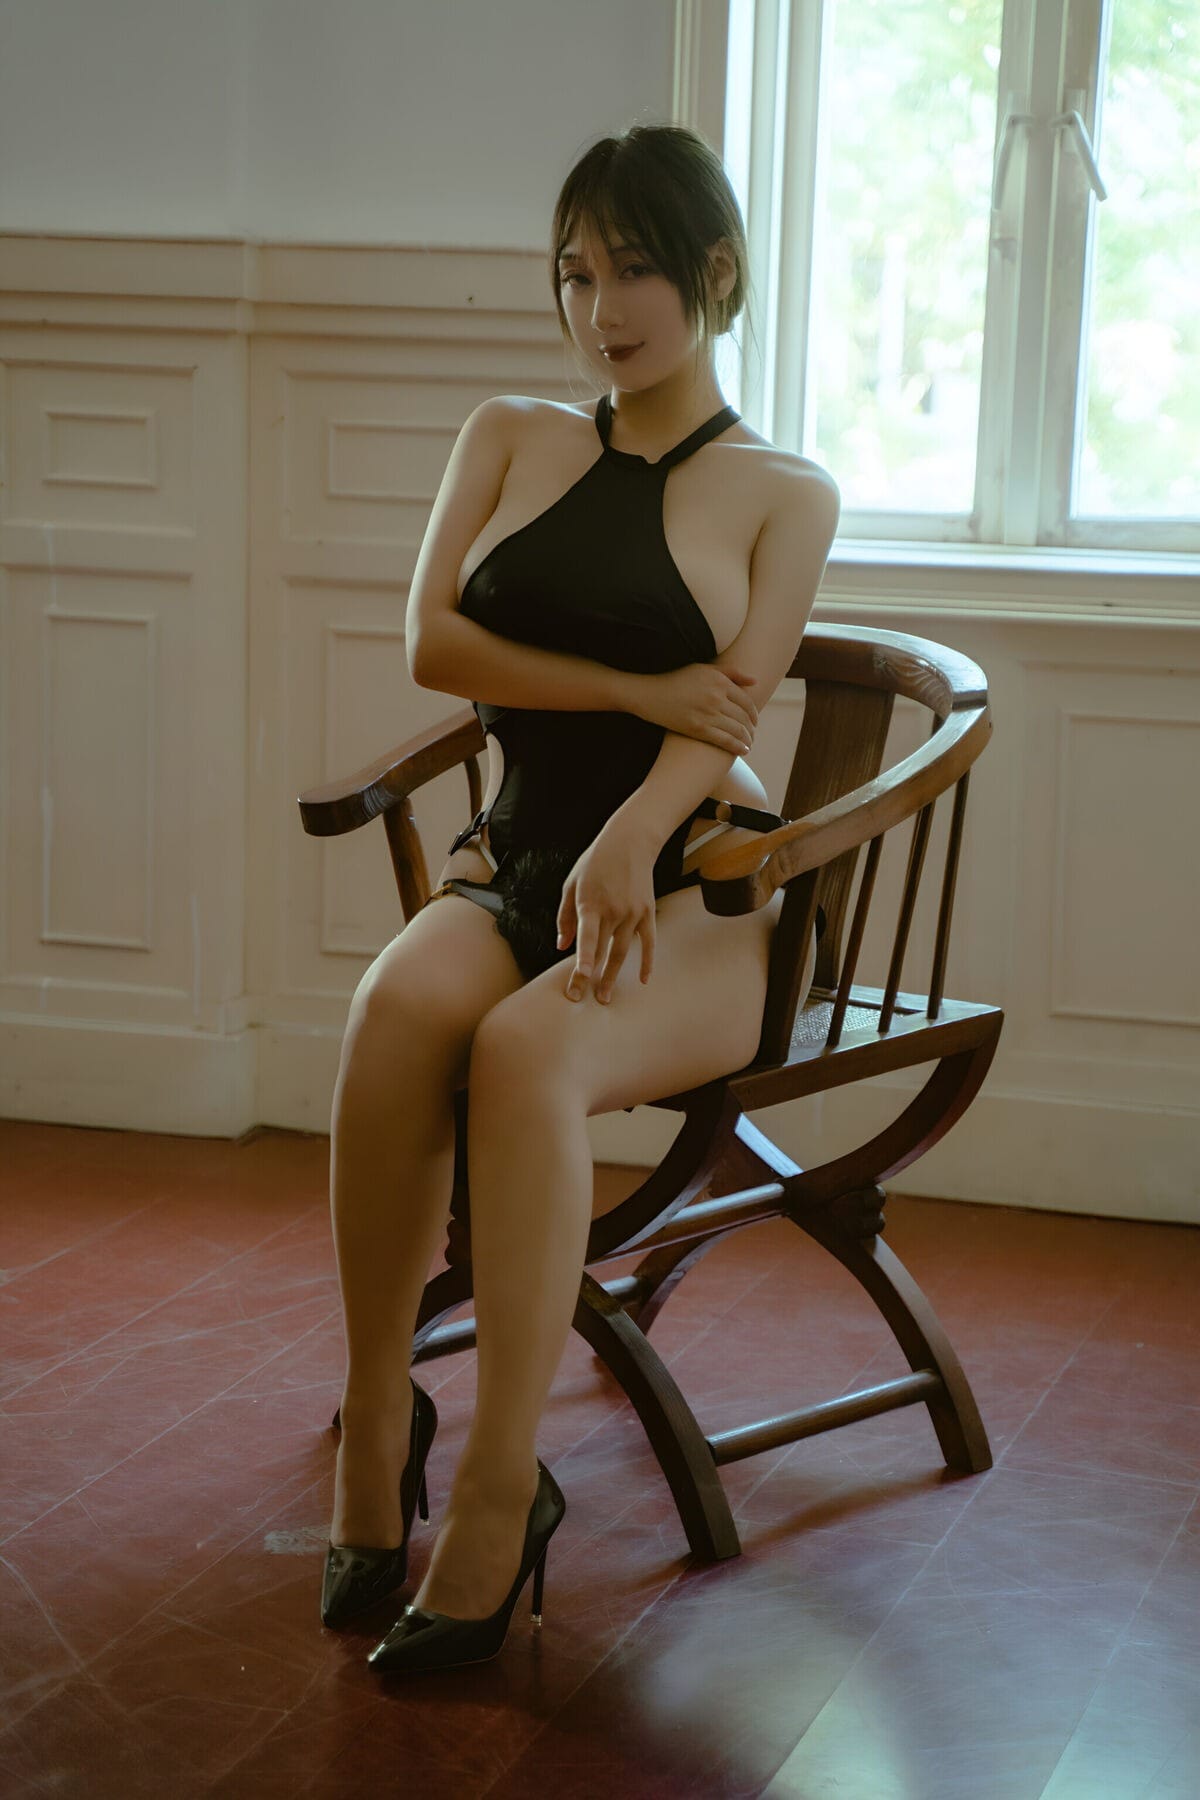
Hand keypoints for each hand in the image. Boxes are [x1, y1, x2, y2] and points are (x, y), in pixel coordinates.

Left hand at [555, 820, 657, 1002]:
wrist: (629, 842)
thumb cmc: (595, 863)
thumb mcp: (571, 884)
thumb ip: (565, 917)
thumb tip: (562, 946)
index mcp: (590, 904)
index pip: (586, 938)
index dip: (582, 960)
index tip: (580, 978)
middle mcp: (613, 911)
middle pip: (600, 951)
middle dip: (590, 976)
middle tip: (580, 998)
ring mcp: (632, 913)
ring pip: (621, 952)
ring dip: (612, 976)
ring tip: (604, 997)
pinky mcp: (647, 913)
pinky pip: (648, 943)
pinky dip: (647, 962)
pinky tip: (643, 980)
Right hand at [627, 665, 757, 754]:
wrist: (650, 694)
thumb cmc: (677, 680)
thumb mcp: (704, 669)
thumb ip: (730, 672)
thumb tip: (755, 680)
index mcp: (719, 681)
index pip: (746, 701)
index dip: (754, 714)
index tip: (754, 722)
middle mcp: (716, 696)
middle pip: (744, 717)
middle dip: (751, 729)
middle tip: (752, 736)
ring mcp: (708, 713)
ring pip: (737, 730)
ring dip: (747, 740)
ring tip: (748, 744)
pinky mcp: (698, 729)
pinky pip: (725, 740)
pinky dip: (737, 747)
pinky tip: (743, 751)